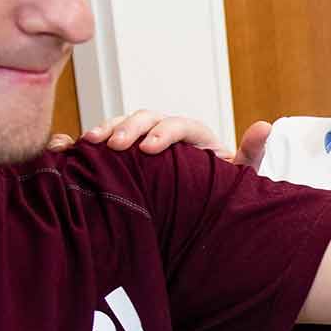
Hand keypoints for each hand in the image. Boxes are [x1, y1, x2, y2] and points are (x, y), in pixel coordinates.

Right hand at [49, 109, 271, 170]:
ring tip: (90, 143)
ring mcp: (144, 143)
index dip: (164, 131)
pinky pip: (102, 142)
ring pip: (123, 126)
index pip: (181, 125)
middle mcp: (169, 134)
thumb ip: (251, 154)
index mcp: (196, 138)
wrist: (207, 211)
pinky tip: (65, 148)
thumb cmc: (222, 192)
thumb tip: (264, 126)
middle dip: (129, 127)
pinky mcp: (125, 156)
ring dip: (106, 130)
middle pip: (147, 118)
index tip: (150, 148)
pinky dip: (83, 142)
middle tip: (114, 143)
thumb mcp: (239, 177)